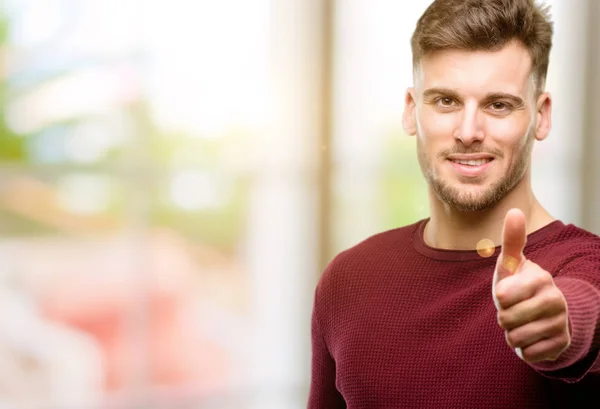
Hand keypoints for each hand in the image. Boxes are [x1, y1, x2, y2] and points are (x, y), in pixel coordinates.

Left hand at [492, 208, 569, 362]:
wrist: (543, 314)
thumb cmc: (519, 286)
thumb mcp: (511, 265)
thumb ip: (511, 241)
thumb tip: (514, 211)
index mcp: (541, 278)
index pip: (505, 295)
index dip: (501, 297)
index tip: (507, 292)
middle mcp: (555, 299)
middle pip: (507, 319)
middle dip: (503, 318)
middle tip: (512, 310)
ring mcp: (560, 323)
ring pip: (516, 338)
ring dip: (512, 334)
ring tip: (521, 323)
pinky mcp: (561, 344)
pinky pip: (529, 354)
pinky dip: (525, 349)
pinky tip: (532, 336)